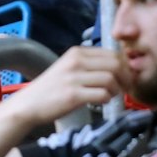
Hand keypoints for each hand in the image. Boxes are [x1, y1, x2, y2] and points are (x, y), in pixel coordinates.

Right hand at [6, 46, 126, 124]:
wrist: (29, 104)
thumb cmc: (52, 88)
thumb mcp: (70, 68)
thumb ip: (91, 65)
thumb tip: (121, 68)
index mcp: (77, 52)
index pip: (113, 53)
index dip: (125, 66)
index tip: (125, 77)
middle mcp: (76, 61)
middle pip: (116, 65)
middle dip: (126, 78)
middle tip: (124, 88)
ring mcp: (74, 78)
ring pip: (111, 79)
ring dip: (117, 90)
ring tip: (111, 95)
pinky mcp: (74, 95)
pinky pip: (102, 95)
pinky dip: (107, 99)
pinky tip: (102, 102)